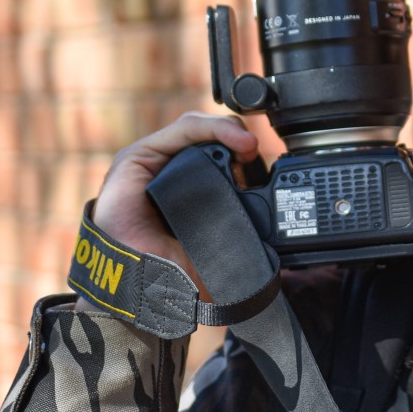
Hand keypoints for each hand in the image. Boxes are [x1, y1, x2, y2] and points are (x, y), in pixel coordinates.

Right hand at [76, 111, 260, 308]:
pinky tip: (234, 138)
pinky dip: (212, 128)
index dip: (245, 155)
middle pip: (211, 141)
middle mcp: (169, 173)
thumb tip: (275, 231)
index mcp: (189, 191)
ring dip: (229, 131)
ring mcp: (153, 163)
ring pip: (199, 131)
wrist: (138, 283)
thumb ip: (236, 228)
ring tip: (249, 146)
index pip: (220, 158)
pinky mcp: (137, 156)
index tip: (269, 169)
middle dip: (239, 141)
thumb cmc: (172, 269)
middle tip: (258, 154)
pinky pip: (183, 131)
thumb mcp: (215, 246)